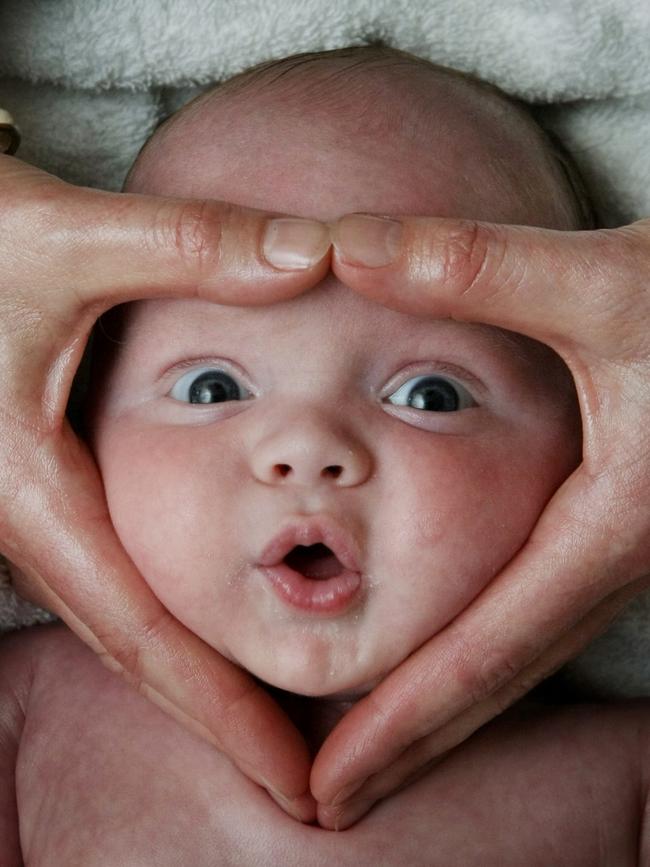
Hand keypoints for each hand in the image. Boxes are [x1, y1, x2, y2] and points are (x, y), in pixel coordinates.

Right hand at [0, 154, 331, 821]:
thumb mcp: (62, 239)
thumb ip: (187, 248)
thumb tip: (314, 255)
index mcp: (30, 490)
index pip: (142, 631)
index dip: (220, 708)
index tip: (290, 774)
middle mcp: (29, 517)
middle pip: (139, 646)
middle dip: (219, 715)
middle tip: (303, 776)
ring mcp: (35, 506)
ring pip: (127, 614)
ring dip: (198, 669)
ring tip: (276, 715)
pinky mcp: (45, 481)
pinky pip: (117, 572)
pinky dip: (173, 610)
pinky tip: (218, 615)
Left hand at [311, 213, 649, 827]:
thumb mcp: (614, 284)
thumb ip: (482, 269)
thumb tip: (349, 248)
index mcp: (613, 527)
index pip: (484, 654)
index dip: (399, 724)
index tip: (328, 786)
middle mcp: (620, 556)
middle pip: (498, 676)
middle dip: (411, 740)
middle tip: (330, 797)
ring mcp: (625, 545)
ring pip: (518, 646)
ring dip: (443, 698)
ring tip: (370, 735)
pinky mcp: (621, 518)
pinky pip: (538, 606)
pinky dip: (481, 645)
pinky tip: (447, 645)